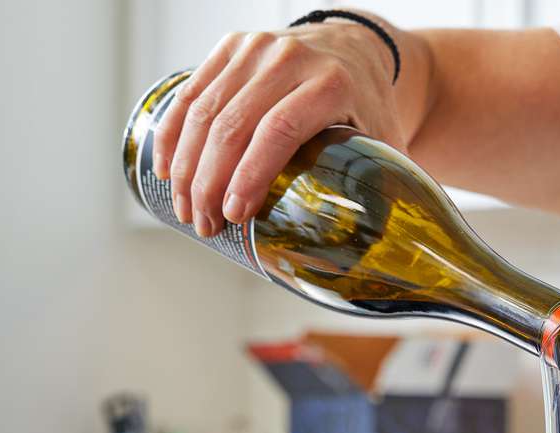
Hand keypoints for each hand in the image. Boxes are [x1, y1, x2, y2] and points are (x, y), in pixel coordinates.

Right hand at [152, 17, 406, 236]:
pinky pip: (191, 91)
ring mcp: (256, 47)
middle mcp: (290, 57)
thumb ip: (386, 191)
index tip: (235, 216)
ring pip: (205, 108)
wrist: (358, 50)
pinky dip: (173, 132)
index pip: (279, 129)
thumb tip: (392, 260)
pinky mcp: (232, 46)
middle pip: (234, 123)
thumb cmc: (370, 108)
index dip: (250, 175)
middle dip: (210, 181)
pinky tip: (167, 169)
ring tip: (185, 210)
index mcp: (331, 83)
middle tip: (205, 226)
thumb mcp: (385, 143)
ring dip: (186, 165)